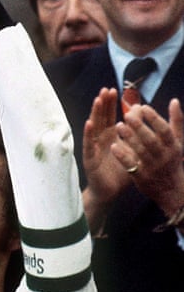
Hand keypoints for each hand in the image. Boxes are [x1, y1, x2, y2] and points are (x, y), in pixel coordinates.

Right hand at [82, 88, 130, 234]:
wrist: (110, 191)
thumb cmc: (120, 170)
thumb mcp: (131, 148)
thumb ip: (135, 131)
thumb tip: (141, 110)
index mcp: (110, 136)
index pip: (109, 116)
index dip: (110, 103)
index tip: (113, 90)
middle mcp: (100, 139)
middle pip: (100, 118)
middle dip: (102, 104)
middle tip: (105, 89)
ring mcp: (93, 147)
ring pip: (93, 127)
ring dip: (94, 113)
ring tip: (97, 100)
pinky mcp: (90, 158)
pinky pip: (88, 144)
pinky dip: (88, 133)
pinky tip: (89, 123)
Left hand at [111, 99, 183, 216]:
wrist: (172, 190)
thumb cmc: (172, 160)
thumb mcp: (178, 142)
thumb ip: (176, 121)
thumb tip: (174, 101)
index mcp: (173, 146)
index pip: (164, 130)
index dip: (154, 118)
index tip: (143, 107)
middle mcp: (164, 157)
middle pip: (151, 140)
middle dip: (139, 127)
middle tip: (127, 115)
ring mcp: (152, 167)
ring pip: (140, 151)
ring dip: (129, 138)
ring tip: (118, 126)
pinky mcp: (141, 177)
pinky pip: (131, 165)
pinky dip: (123, 156)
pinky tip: (114, 146)